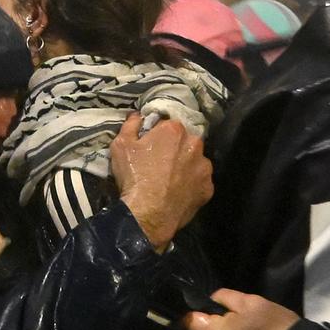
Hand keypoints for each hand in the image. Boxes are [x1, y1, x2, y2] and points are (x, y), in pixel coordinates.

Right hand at [111, 113, 213, 249]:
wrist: (148, 213)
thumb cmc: (134, 176)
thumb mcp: (121, 146)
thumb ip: (131, 125)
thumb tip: (137, 115)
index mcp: (175, 131)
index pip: (169, 126)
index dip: (160, 135)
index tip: (152, 146)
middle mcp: (195, 145)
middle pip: (186, 142)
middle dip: (176, 149)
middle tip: (161, 164)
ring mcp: (204, 167)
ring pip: (196, 162)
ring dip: (187, 167)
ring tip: (171, 181)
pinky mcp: (208, 188)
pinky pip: (200, 182)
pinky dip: (192, 185)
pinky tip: (179, 193)